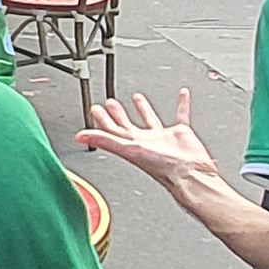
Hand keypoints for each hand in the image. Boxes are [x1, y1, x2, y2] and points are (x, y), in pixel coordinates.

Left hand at [78, 89, 232, 219]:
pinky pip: (181, 115)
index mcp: (131, 145)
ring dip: (143, 109)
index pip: (112, 131)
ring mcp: (163, 138)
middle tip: (110, 102)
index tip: (95, 109)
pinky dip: (182, 104)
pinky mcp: (181, 133)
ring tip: (136, 97)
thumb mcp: (127, 149)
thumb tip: (79, 137)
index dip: (102, 120)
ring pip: (150, 120)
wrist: (189, 174)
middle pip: (127, 126)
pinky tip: (182, 94)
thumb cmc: (161, 167)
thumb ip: (103, 140)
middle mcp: (145, 141)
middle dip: (117, 114)